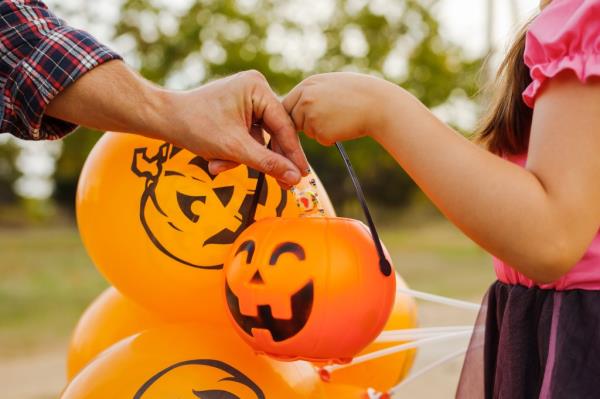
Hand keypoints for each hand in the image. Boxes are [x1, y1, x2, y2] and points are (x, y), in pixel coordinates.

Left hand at [46, 63, 307, 186]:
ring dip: (241, 158)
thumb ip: (267, 163)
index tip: (303, 176)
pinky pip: (247, 137)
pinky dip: (234, 153)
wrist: (161, 119)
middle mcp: (255, 89)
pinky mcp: (237, 111)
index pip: (283, 126)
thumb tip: (295, 179)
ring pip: (258, 139)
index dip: (293, 154)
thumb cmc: (195, 126)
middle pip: (273, 133)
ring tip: (217, 166)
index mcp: (257, 88)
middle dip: (262, 158)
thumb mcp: (235, 148)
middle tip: (283, 185)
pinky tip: (215, 160)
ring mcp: (246, 99)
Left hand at [283, 72, 395, 144]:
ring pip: (308, 131)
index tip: (299, 122)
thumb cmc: (360, 93)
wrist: (378, 104)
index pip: (287, 104)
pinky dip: (331, 138)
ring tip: (341, 119)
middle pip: (293, 120)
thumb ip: (314, 93)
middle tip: (325, 123)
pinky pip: (321, 139)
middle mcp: (305, 98)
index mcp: (307, 85)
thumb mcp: (332, 84)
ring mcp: (310, 115)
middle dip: (304, 125)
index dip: (293, 114)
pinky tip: (345, 126)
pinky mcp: (319, 131)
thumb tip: (301, 105)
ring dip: (320, 131)